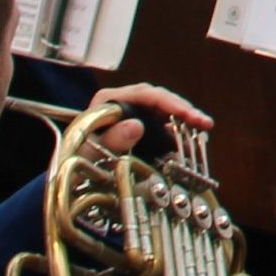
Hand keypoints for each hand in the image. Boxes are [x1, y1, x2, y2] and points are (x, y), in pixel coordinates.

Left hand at [78, 82, 212, 157]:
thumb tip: (136, 126)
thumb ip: (111, 140)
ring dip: (183, 119)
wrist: (72, 181)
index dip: (169, 102)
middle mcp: (121, 104)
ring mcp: (131, 116)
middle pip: (158, 100)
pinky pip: (161, 125)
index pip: (145, 94)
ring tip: (202, 128)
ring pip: (162, 111)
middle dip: (182, 110)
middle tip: (204, 122)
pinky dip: (176, 131)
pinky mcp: (139, 129)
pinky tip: (188, 139)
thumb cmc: (76, 165)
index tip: (187, 114)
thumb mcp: (89, 153)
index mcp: (107, 101)